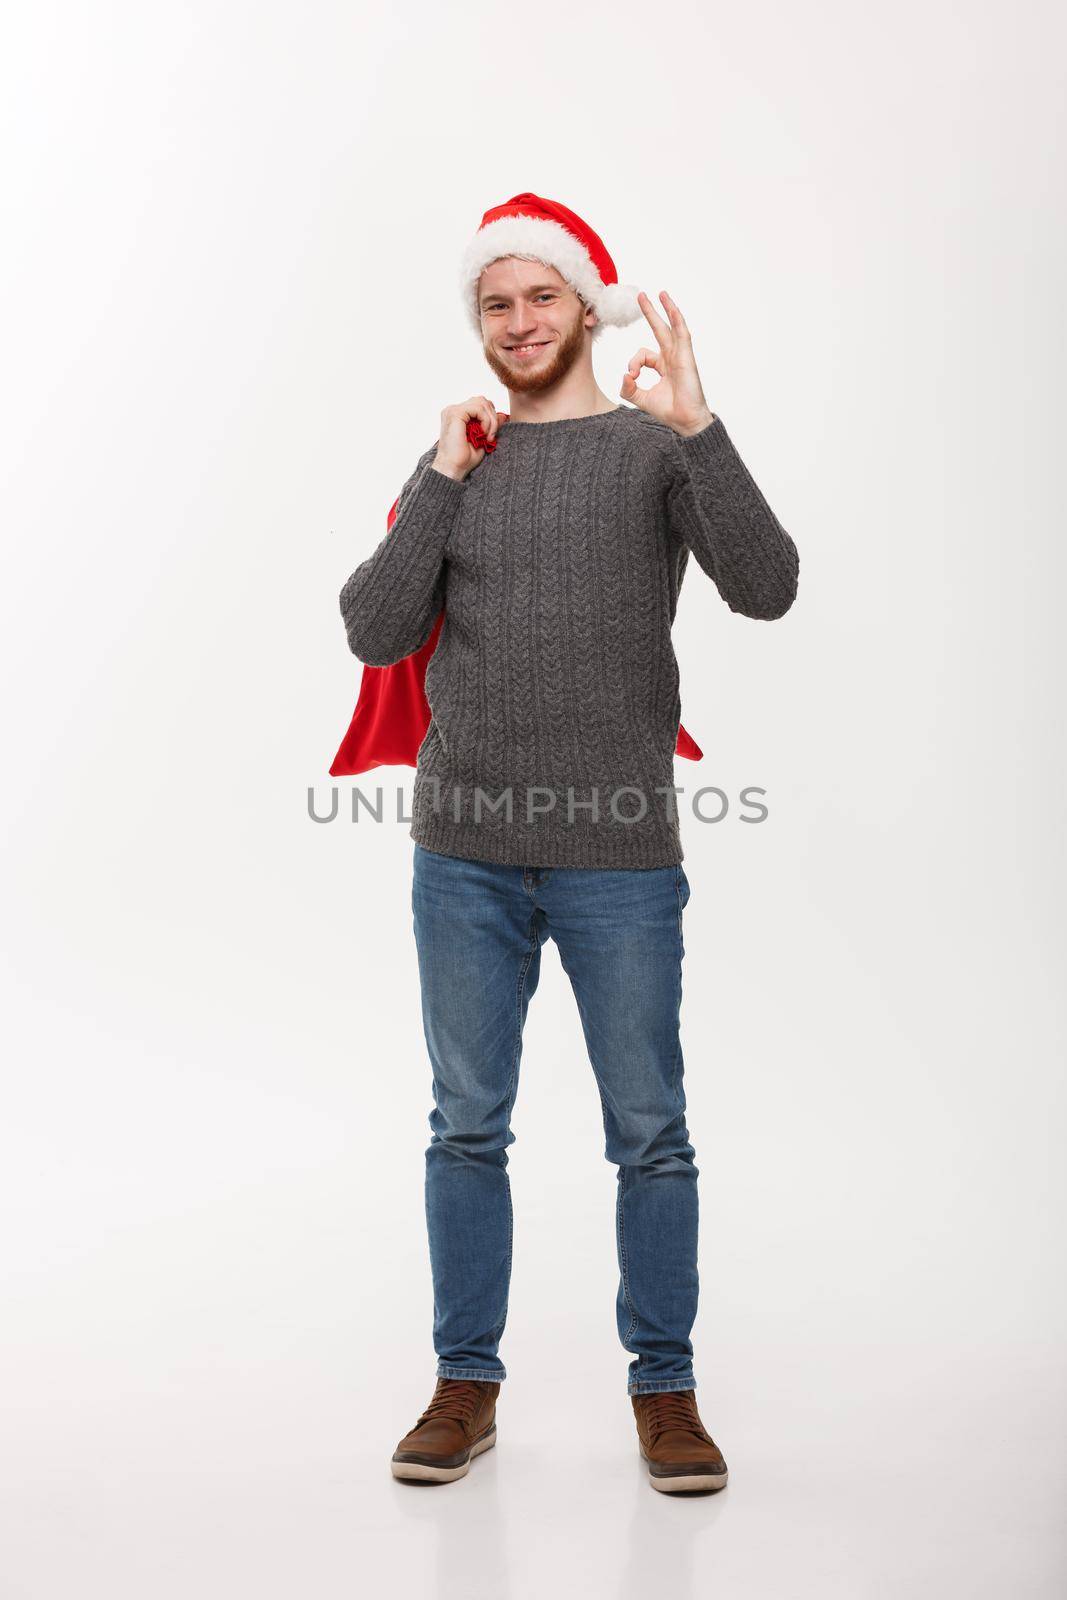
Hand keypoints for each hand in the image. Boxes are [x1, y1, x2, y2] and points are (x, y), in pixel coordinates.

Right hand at [433, 397, 506, 478]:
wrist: (453, 468)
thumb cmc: (464, 459)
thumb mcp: (483, 439)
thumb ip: (491, 425)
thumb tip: (503, 415)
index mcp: (458, 415)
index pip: (480, 405)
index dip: (491, 417)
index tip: (491, 435)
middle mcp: (454, 410)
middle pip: (482, 401)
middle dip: (492, 417)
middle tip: (491, 436)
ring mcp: (453, 410)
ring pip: (482, 403)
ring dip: (491, 420)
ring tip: (488, 436)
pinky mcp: (455, 413)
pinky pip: (479, 408)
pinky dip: (486, 420)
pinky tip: (483, 433)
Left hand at [620, 291, 714, 436]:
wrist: (685, 421)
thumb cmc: (669, 411)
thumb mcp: (641, 399)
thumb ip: (628, 388)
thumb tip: (623, 376)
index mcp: (662, 366)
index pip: (643, 355)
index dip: (633, 363)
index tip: (631, 376)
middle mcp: (672, 358)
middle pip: (659, 329)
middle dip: (650, 312)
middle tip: (641, 295)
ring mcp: (680, 356)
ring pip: (673, 326)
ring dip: (666, 308)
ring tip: (659, 293)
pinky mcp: (687, 357)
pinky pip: (682, 333)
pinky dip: (677, 319)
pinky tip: (671, 307)